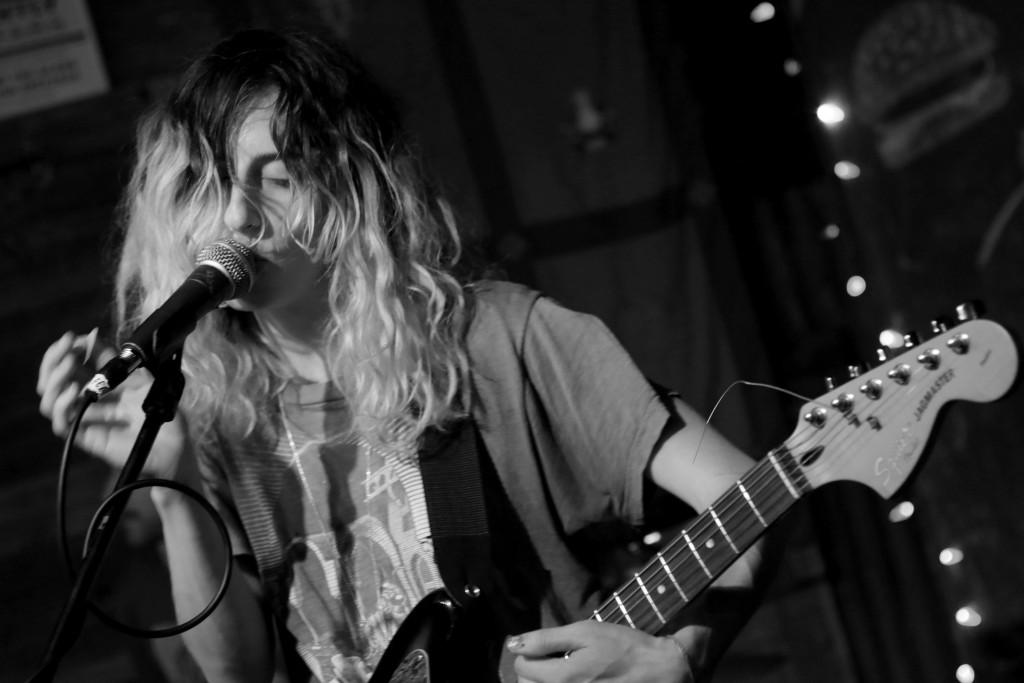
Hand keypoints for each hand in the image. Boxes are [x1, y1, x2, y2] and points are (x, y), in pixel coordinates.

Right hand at [37, 330, 190, 481]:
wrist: (173, 445)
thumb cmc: (161, 414)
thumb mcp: (144, 380)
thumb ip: (121, 361)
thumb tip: (95, 337)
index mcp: (103, 386)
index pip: (73, 366)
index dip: (68, 351)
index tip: (73, 338)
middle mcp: (90, 401)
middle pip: (55, 380)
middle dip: (54, 360)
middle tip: (65, 346)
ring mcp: (86, 419)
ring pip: (51, 399)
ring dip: (55, 378)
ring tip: (69, 364)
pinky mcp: (87, 437)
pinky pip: (61, 423)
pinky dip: (62, 405)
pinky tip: (74, 391)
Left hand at [507, 621, 691, 682]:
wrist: (659, 672)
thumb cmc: (623, 647)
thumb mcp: (585, 632)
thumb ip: (546, 639)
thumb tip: (514, 643)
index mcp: (562, 677)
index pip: (522, 668)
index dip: (527, 653)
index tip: (541, 648)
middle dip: (532, 671)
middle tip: (549, 659)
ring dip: (543, 682)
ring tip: (559, 671)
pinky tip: (571, 679)